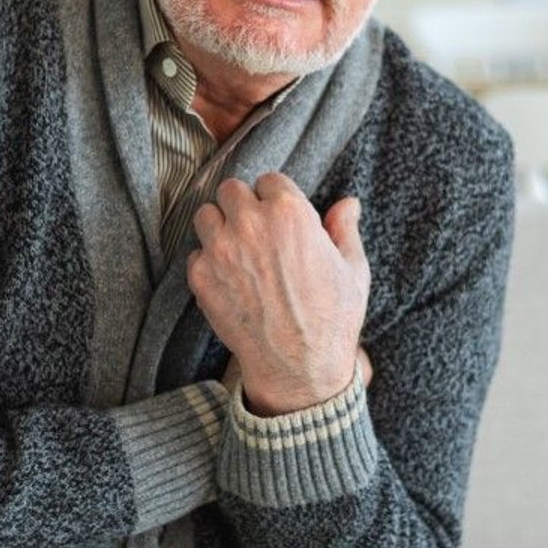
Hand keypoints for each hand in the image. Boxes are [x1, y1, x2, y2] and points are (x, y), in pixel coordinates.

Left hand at [189, 173, 370, 416]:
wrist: (299, 367)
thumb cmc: (332, 319)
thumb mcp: (353, 270)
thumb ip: (345, 229)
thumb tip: (348, 203)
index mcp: (290, 212)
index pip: (268, 180)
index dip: (275, 198)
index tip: (279, 217)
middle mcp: (250, 224)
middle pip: (231, 190)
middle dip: (242, 206)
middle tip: (254, 230)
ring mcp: (221, 250)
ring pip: (205, 215)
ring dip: (219, 227)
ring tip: (236, 250)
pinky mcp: (201, 278)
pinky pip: (195, 254)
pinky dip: (207, 264)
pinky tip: (229, 280)